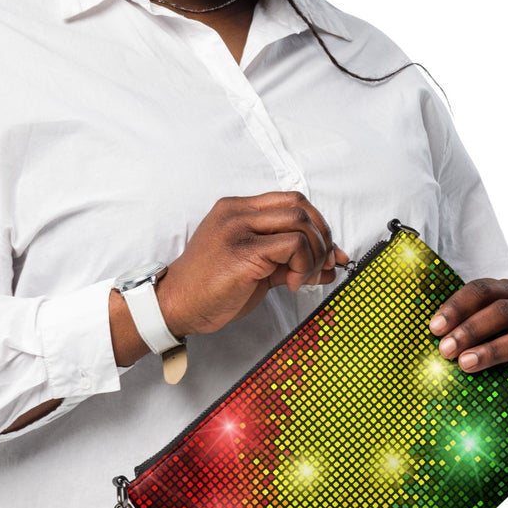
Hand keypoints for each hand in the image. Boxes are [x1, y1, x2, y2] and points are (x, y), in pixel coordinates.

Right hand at [158, 191, 350, 337]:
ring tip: (303, 278)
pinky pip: (293, 246)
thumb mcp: (255, 267)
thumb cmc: (211, 289)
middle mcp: (237, 213)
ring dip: (315, 253)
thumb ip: (288, 260)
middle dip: (323, 237)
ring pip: (300, 223)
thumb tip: (331, 264)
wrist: (177, 306)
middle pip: (300, 206)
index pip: (291, 201)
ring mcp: (239, 229)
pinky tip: (291, 284)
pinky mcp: (244, 251)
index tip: (328, 252)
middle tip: (323, 265)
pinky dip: (303, 265)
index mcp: (237, 210)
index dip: (318, 225)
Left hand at [427, 278, 507, 381]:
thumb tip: (418, 333)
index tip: (434, 328)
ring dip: (495, 350)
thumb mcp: (461, 325)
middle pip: (502, 312)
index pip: (481, 290)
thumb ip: (447, 325)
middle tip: (445, 350)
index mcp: (504, 291)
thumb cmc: (473, 340)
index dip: (457, 308)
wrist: (504, 365)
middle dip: (471, 330)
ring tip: (467, 364)